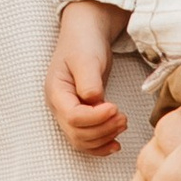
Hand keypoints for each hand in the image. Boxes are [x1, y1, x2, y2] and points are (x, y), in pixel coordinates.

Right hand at [45, 0, 127, 156]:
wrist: (86, 35)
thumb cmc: (84, 43)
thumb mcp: (86, 58)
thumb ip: (88, 80)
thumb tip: (93, 100)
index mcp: (56, 92)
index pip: (73, 118)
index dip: (96, 118)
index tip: (114, 107)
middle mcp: (59, 106)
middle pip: (77, 134)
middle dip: (103, 129)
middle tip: (123, 117)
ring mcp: (69, 112)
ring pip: (82, 140)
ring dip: (104, 137)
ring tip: (123, 123)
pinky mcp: (81, 115)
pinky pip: (87, 139)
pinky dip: (101, 145)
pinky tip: (116, 144)